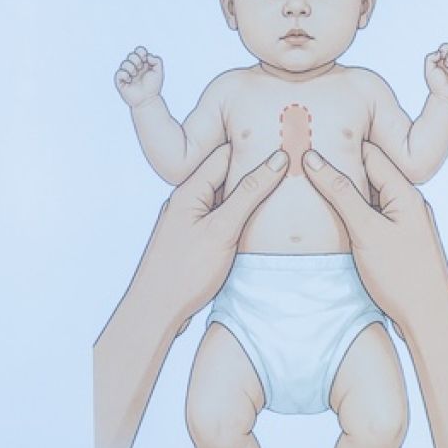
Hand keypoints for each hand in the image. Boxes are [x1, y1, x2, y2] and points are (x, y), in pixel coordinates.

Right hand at [116, 47, 162, 106]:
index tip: (145, 59)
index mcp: (143, 64)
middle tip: (141, 68)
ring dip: (132, 68)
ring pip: (125, 63)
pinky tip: (129, 80)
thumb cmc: (153, 87)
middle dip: (137, 60)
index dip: (141, 52)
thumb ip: (157, 61)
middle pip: (132, 55)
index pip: (139, 51)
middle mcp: (134, 67)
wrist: (148, 99)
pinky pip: (120, 72)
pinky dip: (125, 75)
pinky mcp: (121, 81)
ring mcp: (127, 73)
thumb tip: (147, 55)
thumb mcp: (159, 72)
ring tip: (135, 75)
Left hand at [142, 144, 289, 321]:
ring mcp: (191, 220)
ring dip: (251, 194)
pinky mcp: (196, 239)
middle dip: (255, 168)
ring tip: (285, 189)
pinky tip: (261, 221)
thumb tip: (277, 159)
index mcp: (190, 190)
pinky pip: (224, 217)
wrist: (155, 309)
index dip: (253, 144)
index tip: (283, 138)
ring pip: (226, 197)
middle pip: (226, 174)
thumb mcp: (223, 229)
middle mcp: (188, 200)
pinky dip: (243, 214)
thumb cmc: (185, 271)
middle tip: (292, 162)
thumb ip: (250, 193)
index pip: (225, 153)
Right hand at [299, 143, 447, 326]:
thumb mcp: (366, 231)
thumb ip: (340, 193)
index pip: (369, 153)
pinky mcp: (398, 242)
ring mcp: (405, 224)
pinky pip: (371, 218)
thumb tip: (312, 158)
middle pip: (368, 174)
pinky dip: (351, 215)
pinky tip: (331, 219)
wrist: (431, 322)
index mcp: (406, 194)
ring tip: (308, 189)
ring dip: (343, 194)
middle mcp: (409, 204)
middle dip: (338, 168)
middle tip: (300, 163)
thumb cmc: (404, 278)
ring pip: (368, 197)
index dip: (339, 145)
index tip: (306, 140)